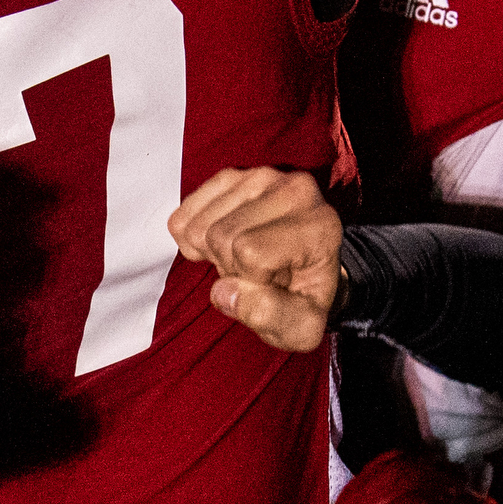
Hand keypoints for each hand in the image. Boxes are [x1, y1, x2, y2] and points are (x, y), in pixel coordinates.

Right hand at [170, 168, 340, 352]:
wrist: (304, 269)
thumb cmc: (303, 299)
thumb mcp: (301, 328)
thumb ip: (269, 316)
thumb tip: (223, 291)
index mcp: (319, 225)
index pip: (250, 252)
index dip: (250, 279)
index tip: (272, 281)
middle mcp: (294, 189)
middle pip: (220, 236)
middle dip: (228, 265)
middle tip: (253, 272)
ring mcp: (261, 176)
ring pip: (198, 226)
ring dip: (211, 253)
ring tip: (243, 257)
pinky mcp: (234, 175)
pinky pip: (183, 216)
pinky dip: (192, 238)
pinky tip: (222, 243)